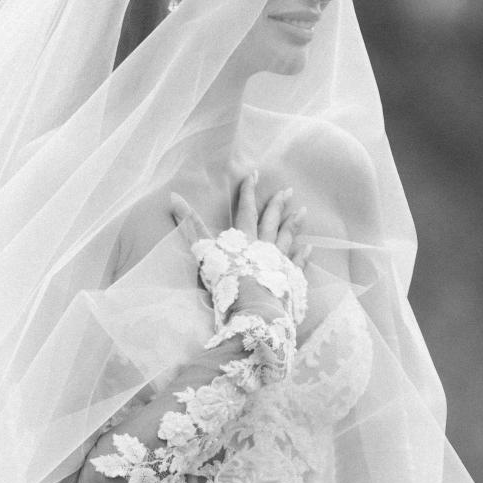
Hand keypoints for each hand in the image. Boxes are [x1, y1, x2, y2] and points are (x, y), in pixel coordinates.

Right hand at [169, 171, 309, 313]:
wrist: (253, 307)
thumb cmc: (228, 280)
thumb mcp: (204, 252)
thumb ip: (190, 226)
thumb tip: (173, 198)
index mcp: (245, 239)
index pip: (247, 210)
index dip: (249, 192)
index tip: (254, 174)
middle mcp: (264, 246)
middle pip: (272, 221)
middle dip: (277, 205)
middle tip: (288, 190)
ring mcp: (279, 262)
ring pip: (288, 238)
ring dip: (293, 224)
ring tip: (303, 211)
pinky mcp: (288, 279)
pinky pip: (298, 263)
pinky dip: (303, 255)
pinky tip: (309, 247)